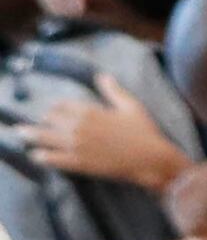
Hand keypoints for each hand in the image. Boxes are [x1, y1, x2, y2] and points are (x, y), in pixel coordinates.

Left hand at [25, 77, 181, 187]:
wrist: (151, 159)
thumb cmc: (145, 132)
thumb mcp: (132, 106)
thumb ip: (114, 91)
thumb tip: (102, 75)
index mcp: (90, 110)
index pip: (62, 105)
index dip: (56, 108)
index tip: (53, 111)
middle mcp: (79, 126)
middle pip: (50, 120)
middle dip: (43, 121)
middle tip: (37, 124)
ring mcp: (77, 145)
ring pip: (46, 137)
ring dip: (31, 135)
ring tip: (21, 134)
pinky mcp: (80, 163)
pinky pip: (55, 159)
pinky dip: (43, 157)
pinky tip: (35, 155)